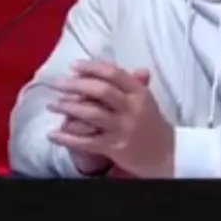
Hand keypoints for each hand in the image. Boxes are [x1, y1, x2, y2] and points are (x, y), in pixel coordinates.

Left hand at [46, 61, 176, 178]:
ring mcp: (123, 128)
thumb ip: (130, 82)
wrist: (167, 155)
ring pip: (92, 114)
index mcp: (139, 93)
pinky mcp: (115, 148)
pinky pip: (87, 141)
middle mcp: (132, 108)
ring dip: (68, 108)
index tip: (73, 66)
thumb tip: (109, 65)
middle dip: (75, 84)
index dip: (91, 67)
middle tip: (57, 83)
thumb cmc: (152, 124)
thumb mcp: (146, 100)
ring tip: (52, 105)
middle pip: (101, 91)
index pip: (114, 73)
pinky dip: (67, 138)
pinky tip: (53, 134)